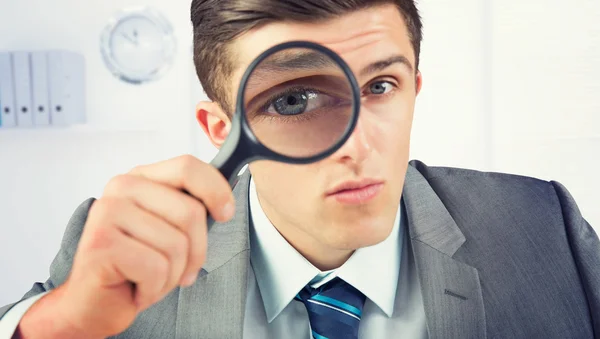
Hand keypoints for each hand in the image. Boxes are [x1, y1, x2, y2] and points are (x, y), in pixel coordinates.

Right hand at [55, 155, 234, 337]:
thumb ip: (190, 210)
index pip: (187, 167)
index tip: (226, 213)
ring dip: (172, 275)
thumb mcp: (170, 230)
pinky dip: (154, 288)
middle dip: (196, 252)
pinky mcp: (102, 243)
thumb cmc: (137, 266)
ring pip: (177, 245)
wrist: (94, 304)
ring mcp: (108, 213)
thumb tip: (225, 203)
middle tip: (178, 269)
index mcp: (140, 178)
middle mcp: (121, 188)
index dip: (216, 190)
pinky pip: (157, 268)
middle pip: (191, 212)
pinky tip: (137, 289)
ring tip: (151, 279)